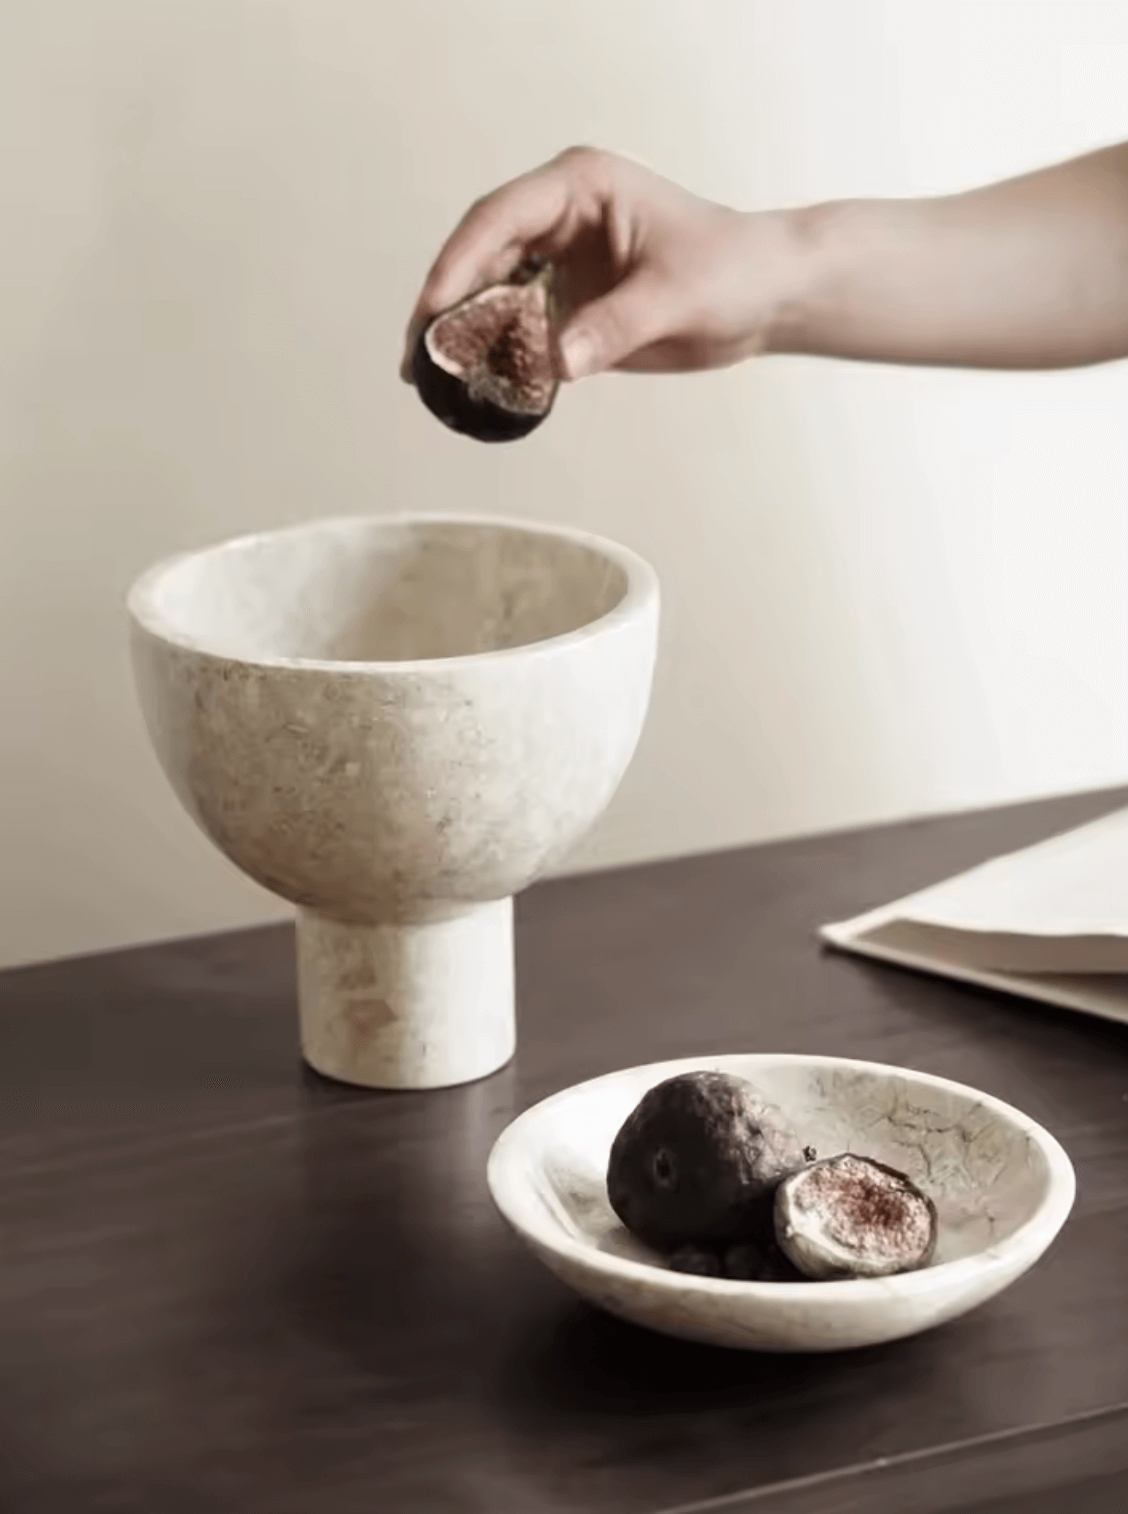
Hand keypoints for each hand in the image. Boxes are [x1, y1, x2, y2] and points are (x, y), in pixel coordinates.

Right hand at [401, 147, 796, 382]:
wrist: (766, 297)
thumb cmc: (732, 270)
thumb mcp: (674, 296)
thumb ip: (613, 327)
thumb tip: (555, 362)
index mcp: (578, 187)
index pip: (498, 219)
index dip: (458, 263)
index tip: (434, 310)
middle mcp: (558, 218)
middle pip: (479, 255)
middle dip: (445, 304)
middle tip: (417, 356)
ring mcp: (558, 261)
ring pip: (490, 292)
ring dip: (461, 334)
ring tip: (429, 377)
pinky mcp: (567, 304)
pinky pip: (516, 327)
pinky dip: (494, 355)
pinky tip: (473, 385)